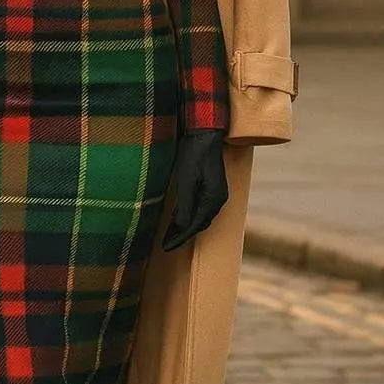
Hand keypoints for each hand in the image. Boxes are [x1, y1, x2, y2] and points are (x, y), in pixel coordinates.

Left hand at [161, 128, 227, 251]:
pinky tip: (178, 218)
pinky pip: (201, 208)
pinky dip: (189, 216)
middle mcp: (218, 199)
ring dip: (185, 227)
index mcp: (213, 199)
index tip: (166, 247)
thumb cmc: (194, 155)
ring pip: (200, 218)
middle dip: (182, 235)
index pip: (195, 226)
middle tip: (165, 244)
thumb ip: (185, 205)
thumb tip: (183, 227)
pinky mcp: (212, 188)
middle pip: (199, 224)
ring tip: (169, 235)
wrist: (205, 135)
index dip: (180, 238)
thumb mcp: (186, 180)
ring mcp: (217, 194)